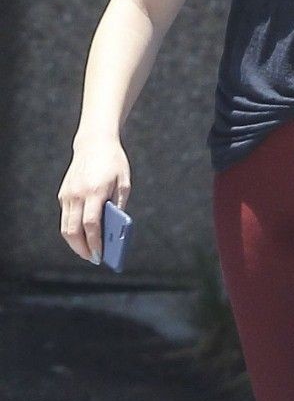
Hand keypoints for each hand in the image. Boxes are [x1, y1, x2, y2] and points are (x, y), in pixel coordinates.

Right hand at [58, 136, 130, 263]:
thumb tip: (114, 230)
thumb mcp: (123, 183)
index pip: (91, 225)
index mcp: (95, 191)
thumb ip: (119, 205)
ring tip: (87, 252)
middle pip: (74, 230)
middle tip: (93, 258)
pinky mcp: (63, 193)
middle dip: (82, 249)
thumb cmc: (113, 163)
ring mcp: (67, 194)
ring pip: (66, 227)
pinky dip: (73, 230)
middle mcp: (77, 194)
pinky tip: (83, 236)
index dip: (95, 243)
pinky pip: (66, 218)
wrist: (94, 142)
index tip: (100, 256)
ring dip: (75, 243)